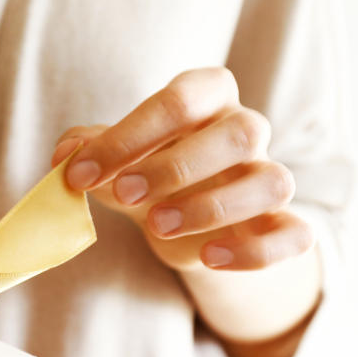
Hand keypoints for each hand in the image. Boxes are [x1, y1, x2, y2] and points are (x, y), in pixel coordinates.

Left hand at [51, 67, 312, 272]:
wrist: (182, 221)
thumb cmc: (147, 174)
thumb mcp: (115, 159)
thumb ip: (86, 151)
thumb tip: (63, 157)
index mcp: (208, 99)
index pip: (181, 100)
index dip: (129, 136)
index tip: (79, 174)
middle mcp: (247, 132)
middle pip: (239, 133)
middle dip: (175, 166)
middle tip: (123, 194)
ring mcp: (269, 178)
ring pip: (272, 182)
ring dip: (212, 207)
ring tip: (156, 226)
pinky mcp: (282, 226)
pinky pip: (294, 235)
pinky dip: (257, 251)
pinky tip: (211, 258)